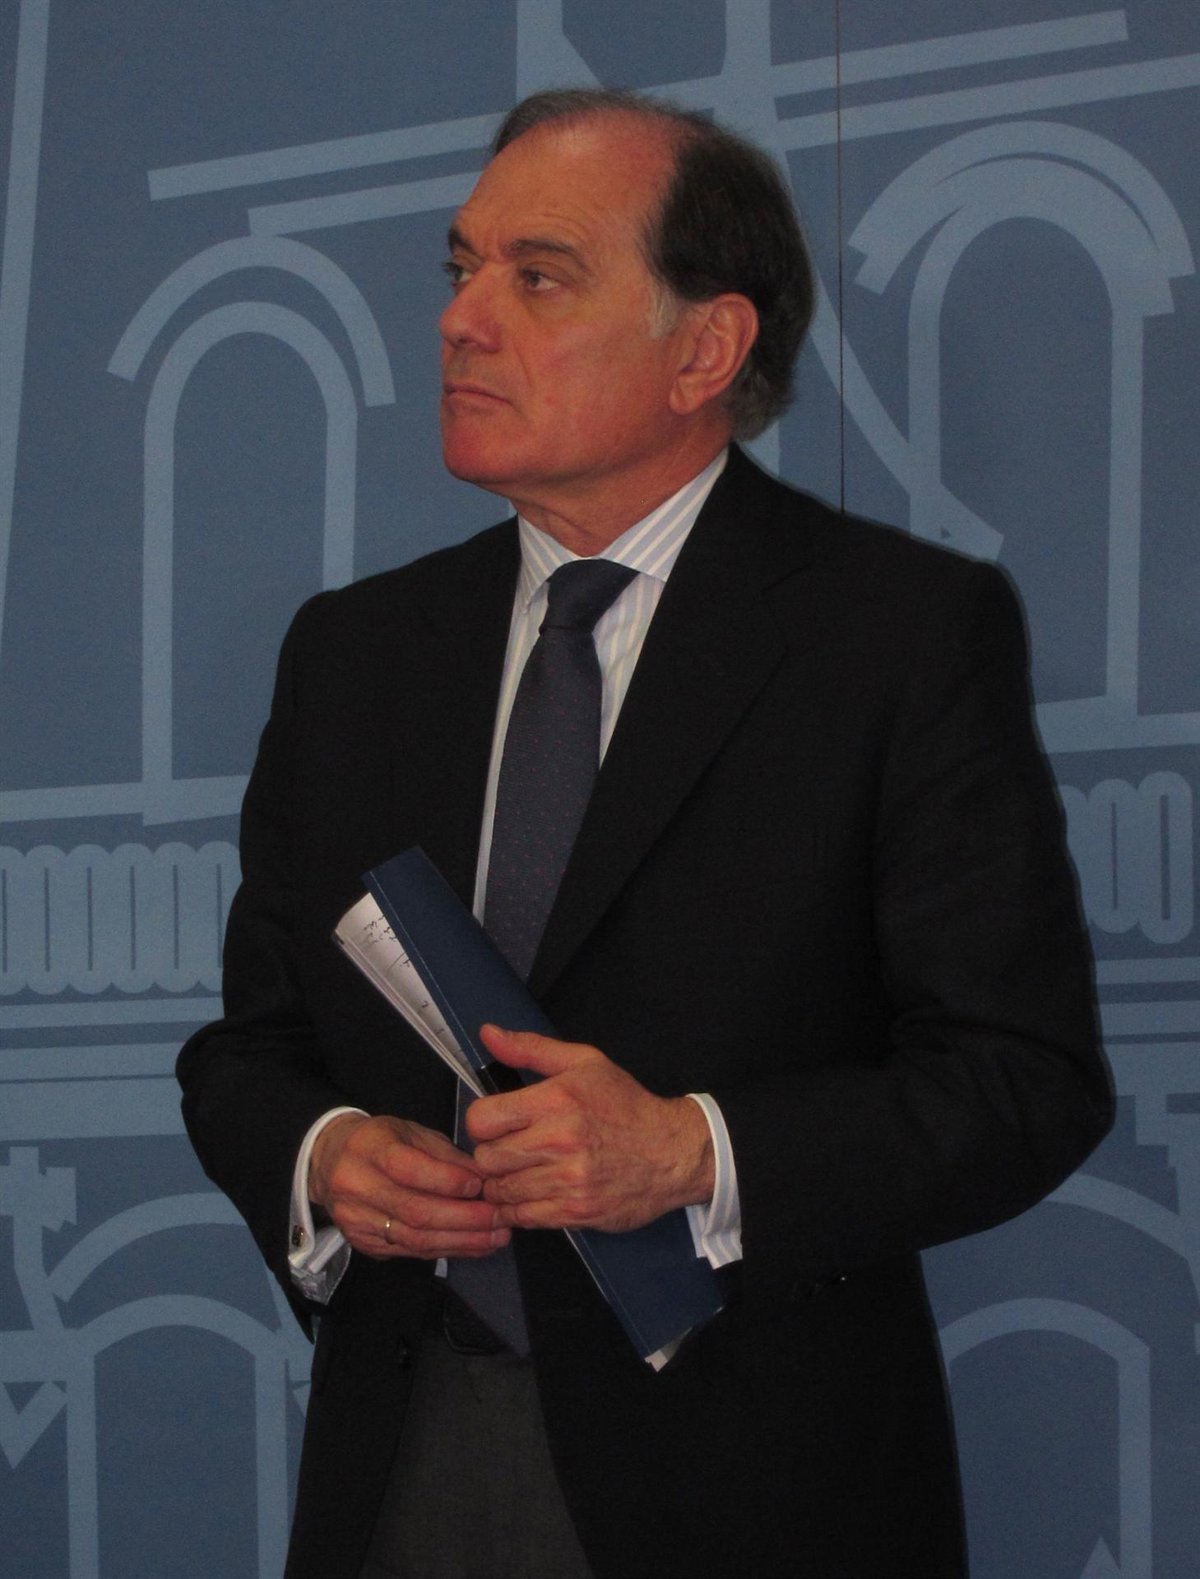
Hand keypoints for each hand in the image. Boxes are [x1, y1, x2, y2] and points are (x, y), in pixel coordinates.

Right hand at [309, 1112, 509, 1260]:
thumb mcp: (411, 1133)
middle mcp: (356, 1187)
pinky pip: (411, 1252)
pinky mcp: (364, 1245)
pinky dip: (446, 1250)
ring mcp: (357, 1221)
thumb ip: (445, 1156)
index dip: (446, 1181)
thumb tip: (483, 1179)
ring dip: (461, 1241)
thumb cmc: (380, 1142)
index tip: (480, 1186)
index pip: (408, 1169)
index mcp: (369, 1148)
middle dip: (463, 1219)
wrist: (329, 1162)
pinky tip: (473, 1246)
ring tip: (496, 1237)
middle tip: (500, 1219)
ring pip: (414, 1238)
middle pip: (414, 1211)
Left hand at [466, 1025, 714, 1232]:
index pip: (482, 1119)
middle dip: (491, 1155)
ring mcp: (568, 1180)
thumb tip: (487, 1034)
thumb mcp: (584, 1063)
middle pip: (486, 1159)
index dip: (483, 1123)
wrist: (672, 1152)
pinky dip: (519, 1208)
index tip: (497, 1124)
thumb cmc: (625, 1105)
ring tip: (521, 1173)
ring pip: (501, 1191)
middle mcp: (559, 1140)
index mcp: (556, 1099)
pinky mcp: (576, 1212)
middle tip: (509, 1150)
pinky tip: (533, 1193)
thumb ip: (530, 1048)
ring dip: (504, 1184)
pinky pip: (523, 1217)